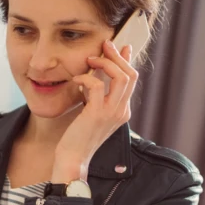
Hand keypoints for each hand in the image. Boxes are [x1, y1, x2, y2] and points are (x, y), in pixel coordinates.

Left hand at [52, 41, 137, 182]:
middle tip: (105, 45)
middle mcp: (122, 111)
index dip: (127, 61)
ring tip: (91, 60)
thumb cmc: (78, 137)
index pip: (131, 80)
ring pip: (121, 77)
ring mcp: (112, 113)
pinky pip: (97, 85)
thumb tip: (95, 78)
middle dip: (118, 56)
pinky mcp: (97, 114)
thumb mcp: (91, 114)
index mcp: (122, 111)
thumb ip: (97, 97)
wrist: (73, 159)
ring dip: (105, 63)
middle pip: (131, 75)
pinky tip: (76, 80)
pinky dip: (86, 78)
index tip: (121, 47)